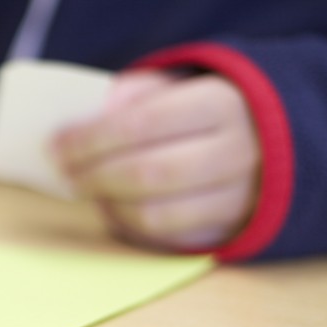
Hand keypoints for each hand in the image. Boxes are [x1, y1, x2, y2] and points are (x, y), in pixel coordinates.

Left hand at [53, 70, 260, 250]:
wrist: (270, 139)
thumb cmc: (199, 112)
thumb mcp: (173, 88)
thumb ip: (130, 96)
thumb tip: (84, 117)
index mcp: (220, 104)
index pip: (142, 123)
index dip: (90, 139)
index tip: (56, 145)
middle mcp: (237, 151)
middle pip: (148, 173)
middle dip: (94, 175)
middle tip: (66, 174)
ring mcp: (238, 196)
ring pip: (156, 213)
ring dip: (109, 204)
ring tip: (87, 190)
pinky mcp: (229, 228)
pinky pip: (166, 238)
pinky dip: (129, 225)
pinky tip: (112, 207)